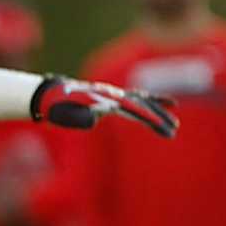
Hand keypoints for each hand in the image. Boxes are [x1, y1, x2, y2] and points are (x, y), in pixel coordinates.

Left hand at [30, 77, 177, 136]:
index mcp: (106, 100)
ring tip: (174, 121)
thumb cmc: (58, 108)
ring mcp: (113, 94)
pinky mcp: (112, 98)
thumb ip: (81, 117)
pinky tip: (161, 104)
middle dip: (158, 117)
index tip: (164, 127)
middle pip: (141, 105)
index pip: (134, 109)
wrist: (52, 95)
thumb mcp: (67, 115)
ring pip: (141, 101)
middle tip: (174, 130)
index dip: (150, 118)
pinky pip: (135, 99)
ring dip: (157, 111)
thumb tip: (97, 117)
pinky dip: (149, 101)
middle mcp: (113, 94)